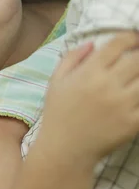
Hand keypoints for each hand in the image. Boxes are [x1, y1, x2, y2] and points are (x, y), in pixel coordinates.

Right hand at [39, 32, 138, 167]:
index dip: (130, 37)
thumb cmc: (58, 113)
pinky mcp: (133, 122)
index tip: (133, 38)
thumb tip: (93, 42)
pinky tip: (136, 93)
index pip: (118, 44)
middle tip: (138, 55)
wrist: (65, 150)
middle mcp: (108, 85)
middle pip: (137, 59)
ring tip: (135, 76)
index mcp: (90, 72)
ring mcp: (123, 104)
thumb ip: (73, 57)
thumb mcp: (57, 80)